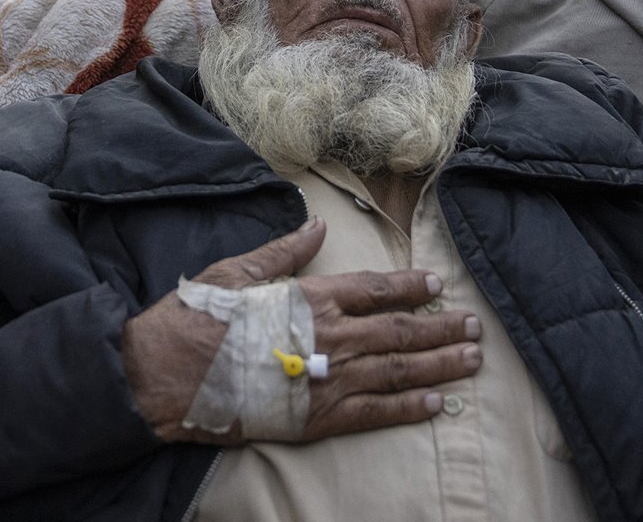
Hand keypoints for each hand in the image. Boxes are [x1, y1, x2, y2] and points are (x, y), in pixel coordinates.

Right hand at [121, 218, 482, 443]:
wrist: (168, 376)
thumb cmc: (200, 318)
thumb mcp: (240, 272)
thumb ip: (285, 252)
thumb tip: (317, 224)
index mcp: (311, 298)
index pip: (374, 289)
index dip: (409, 286)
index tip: (436, 284)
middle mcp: (329, 337)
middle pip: (399, 331)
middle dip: (440, 327)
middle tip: (474, 326)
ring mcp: (328, 379)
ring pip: (397, 371)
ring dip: (439, 365)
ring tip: (470, 360)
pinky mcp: (318, 417)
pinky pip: (375, 413)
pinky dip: (408, 408)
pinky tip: (436, 403)